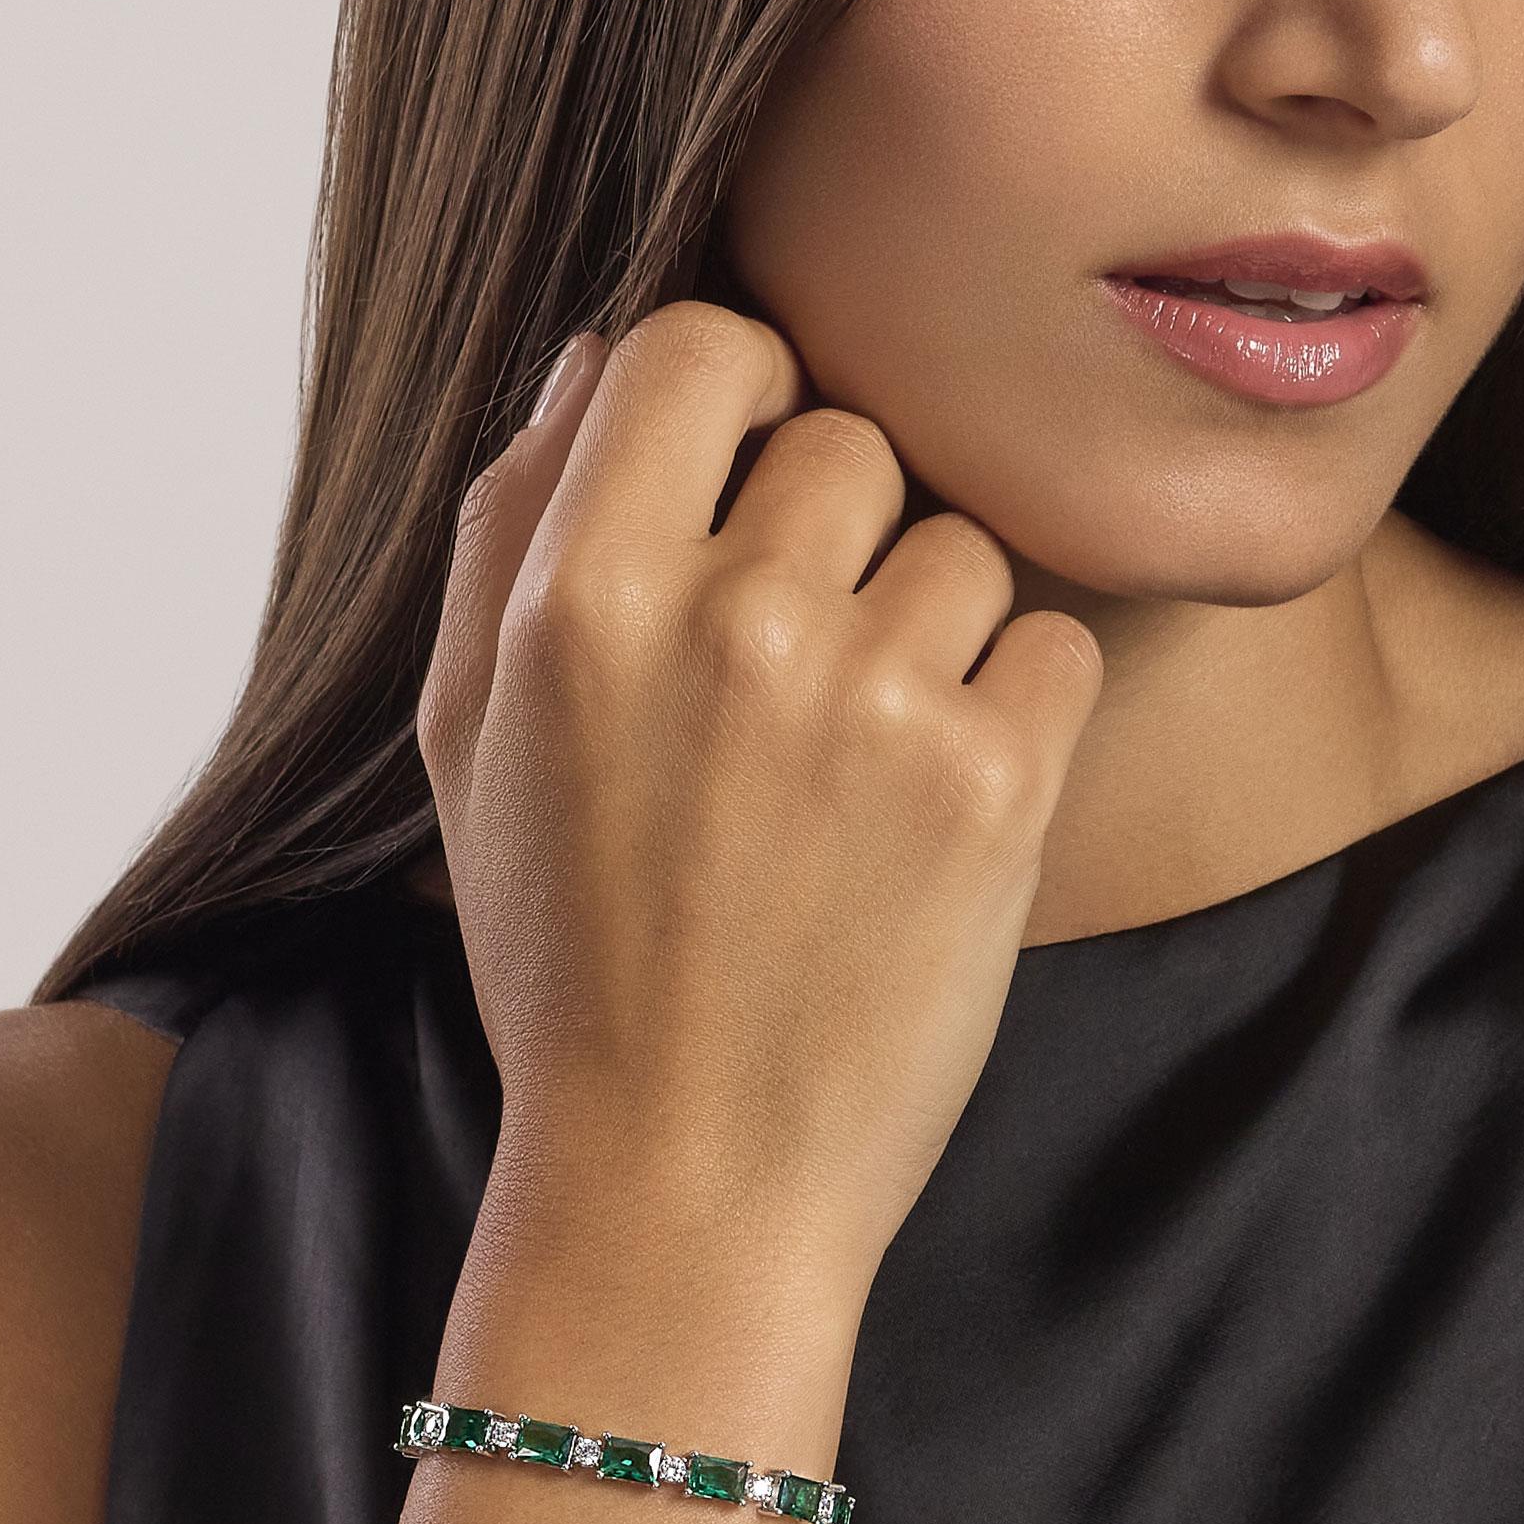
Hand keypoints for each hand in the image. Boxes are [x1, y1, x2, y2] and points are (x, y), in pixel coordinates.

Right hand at [418, 301, 1102, 1323]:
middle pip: (850, 437)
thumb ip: (509, 530)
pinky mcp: (995, 784)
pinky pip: (1056, 642)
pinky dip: (1019, 707)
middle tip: (802, 674)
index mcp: (581, 596)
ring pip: (961, 542)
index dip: (737, 396)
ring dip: (931, 629)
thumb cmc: (569, 961)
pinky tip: (943, 805)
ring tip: (864, 767)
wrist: (686, 1181)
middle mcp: (730, 622)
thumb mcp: (468, 742)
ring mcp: (873, 700)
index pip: (699, 342)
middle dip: (837, 533)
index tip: (748, 478)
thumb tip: (594, 360)